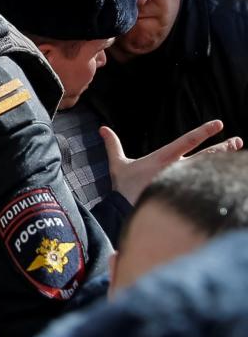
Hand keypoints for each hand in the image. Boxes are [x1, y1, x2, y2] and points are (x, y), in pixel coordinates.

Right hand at [101, 120, 242, 203]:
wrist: (124, 211)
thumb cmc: (123, 188)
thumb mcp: (118, 165)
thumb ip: (113, 145)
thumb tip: (102, 129)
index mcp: (162, 158)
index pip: (187, 141)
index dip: (204, 132)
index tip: (219, 124)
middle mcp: (175, 169)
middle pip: (204, 156)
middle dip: (222, 147)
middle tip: (236, 141)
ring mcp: (180, 182)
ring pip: (207, 168)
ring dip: (223, 159)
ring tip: (236, 149)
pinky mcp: (182, 194)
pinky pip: (202, 185)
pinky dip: (216, 179)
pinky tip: (225, 174)